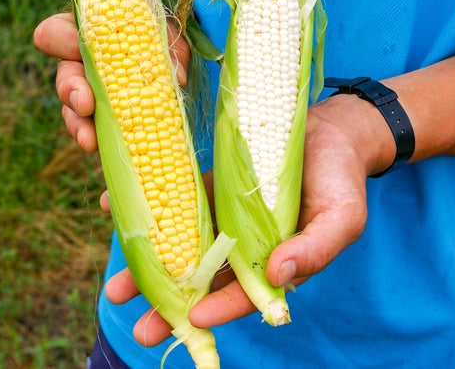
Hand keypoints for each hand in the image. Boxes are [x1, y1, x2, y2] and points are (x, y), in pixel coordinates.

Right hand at [33, 12, 191, 152]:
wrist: (174, 62)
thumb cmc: (163, 36)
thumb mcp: (169, 36)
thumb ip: (170, 50)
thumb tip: (178, 79)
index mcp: (87, 33)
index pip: (56, 32)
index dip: (62, 40)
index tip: (79, 47)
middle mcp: (81, 64)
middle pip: (64, 75)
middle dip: (71, 90)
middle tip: (85, 104)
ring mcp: (90, 92)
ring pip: (73, 109)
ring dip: (78, 124)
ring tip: (88, 140)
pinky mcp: (103, 117)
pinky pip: (91, 129)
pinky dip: (97, 138)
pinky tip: (100, 148)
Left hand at [104, 93, 379, 344]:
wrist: (331, 129)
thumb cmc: (342, 178)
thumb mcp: (342, 217)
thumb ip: (316, 250)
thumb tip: (279, 275)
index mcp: (277, 261)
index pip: (246, 294)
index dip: (220, 308)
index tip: (192, 319)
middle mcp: (246, 246)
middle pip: (206, 281)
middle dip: (172, 306)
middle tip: (139, 326)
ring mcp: (225, 217)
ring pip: (184, 247)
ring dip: (151, 266)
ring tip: (117, 287)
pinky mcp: (211, 187)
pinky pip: (177, 200)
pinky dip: (148, 209)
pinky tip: (112, 209)